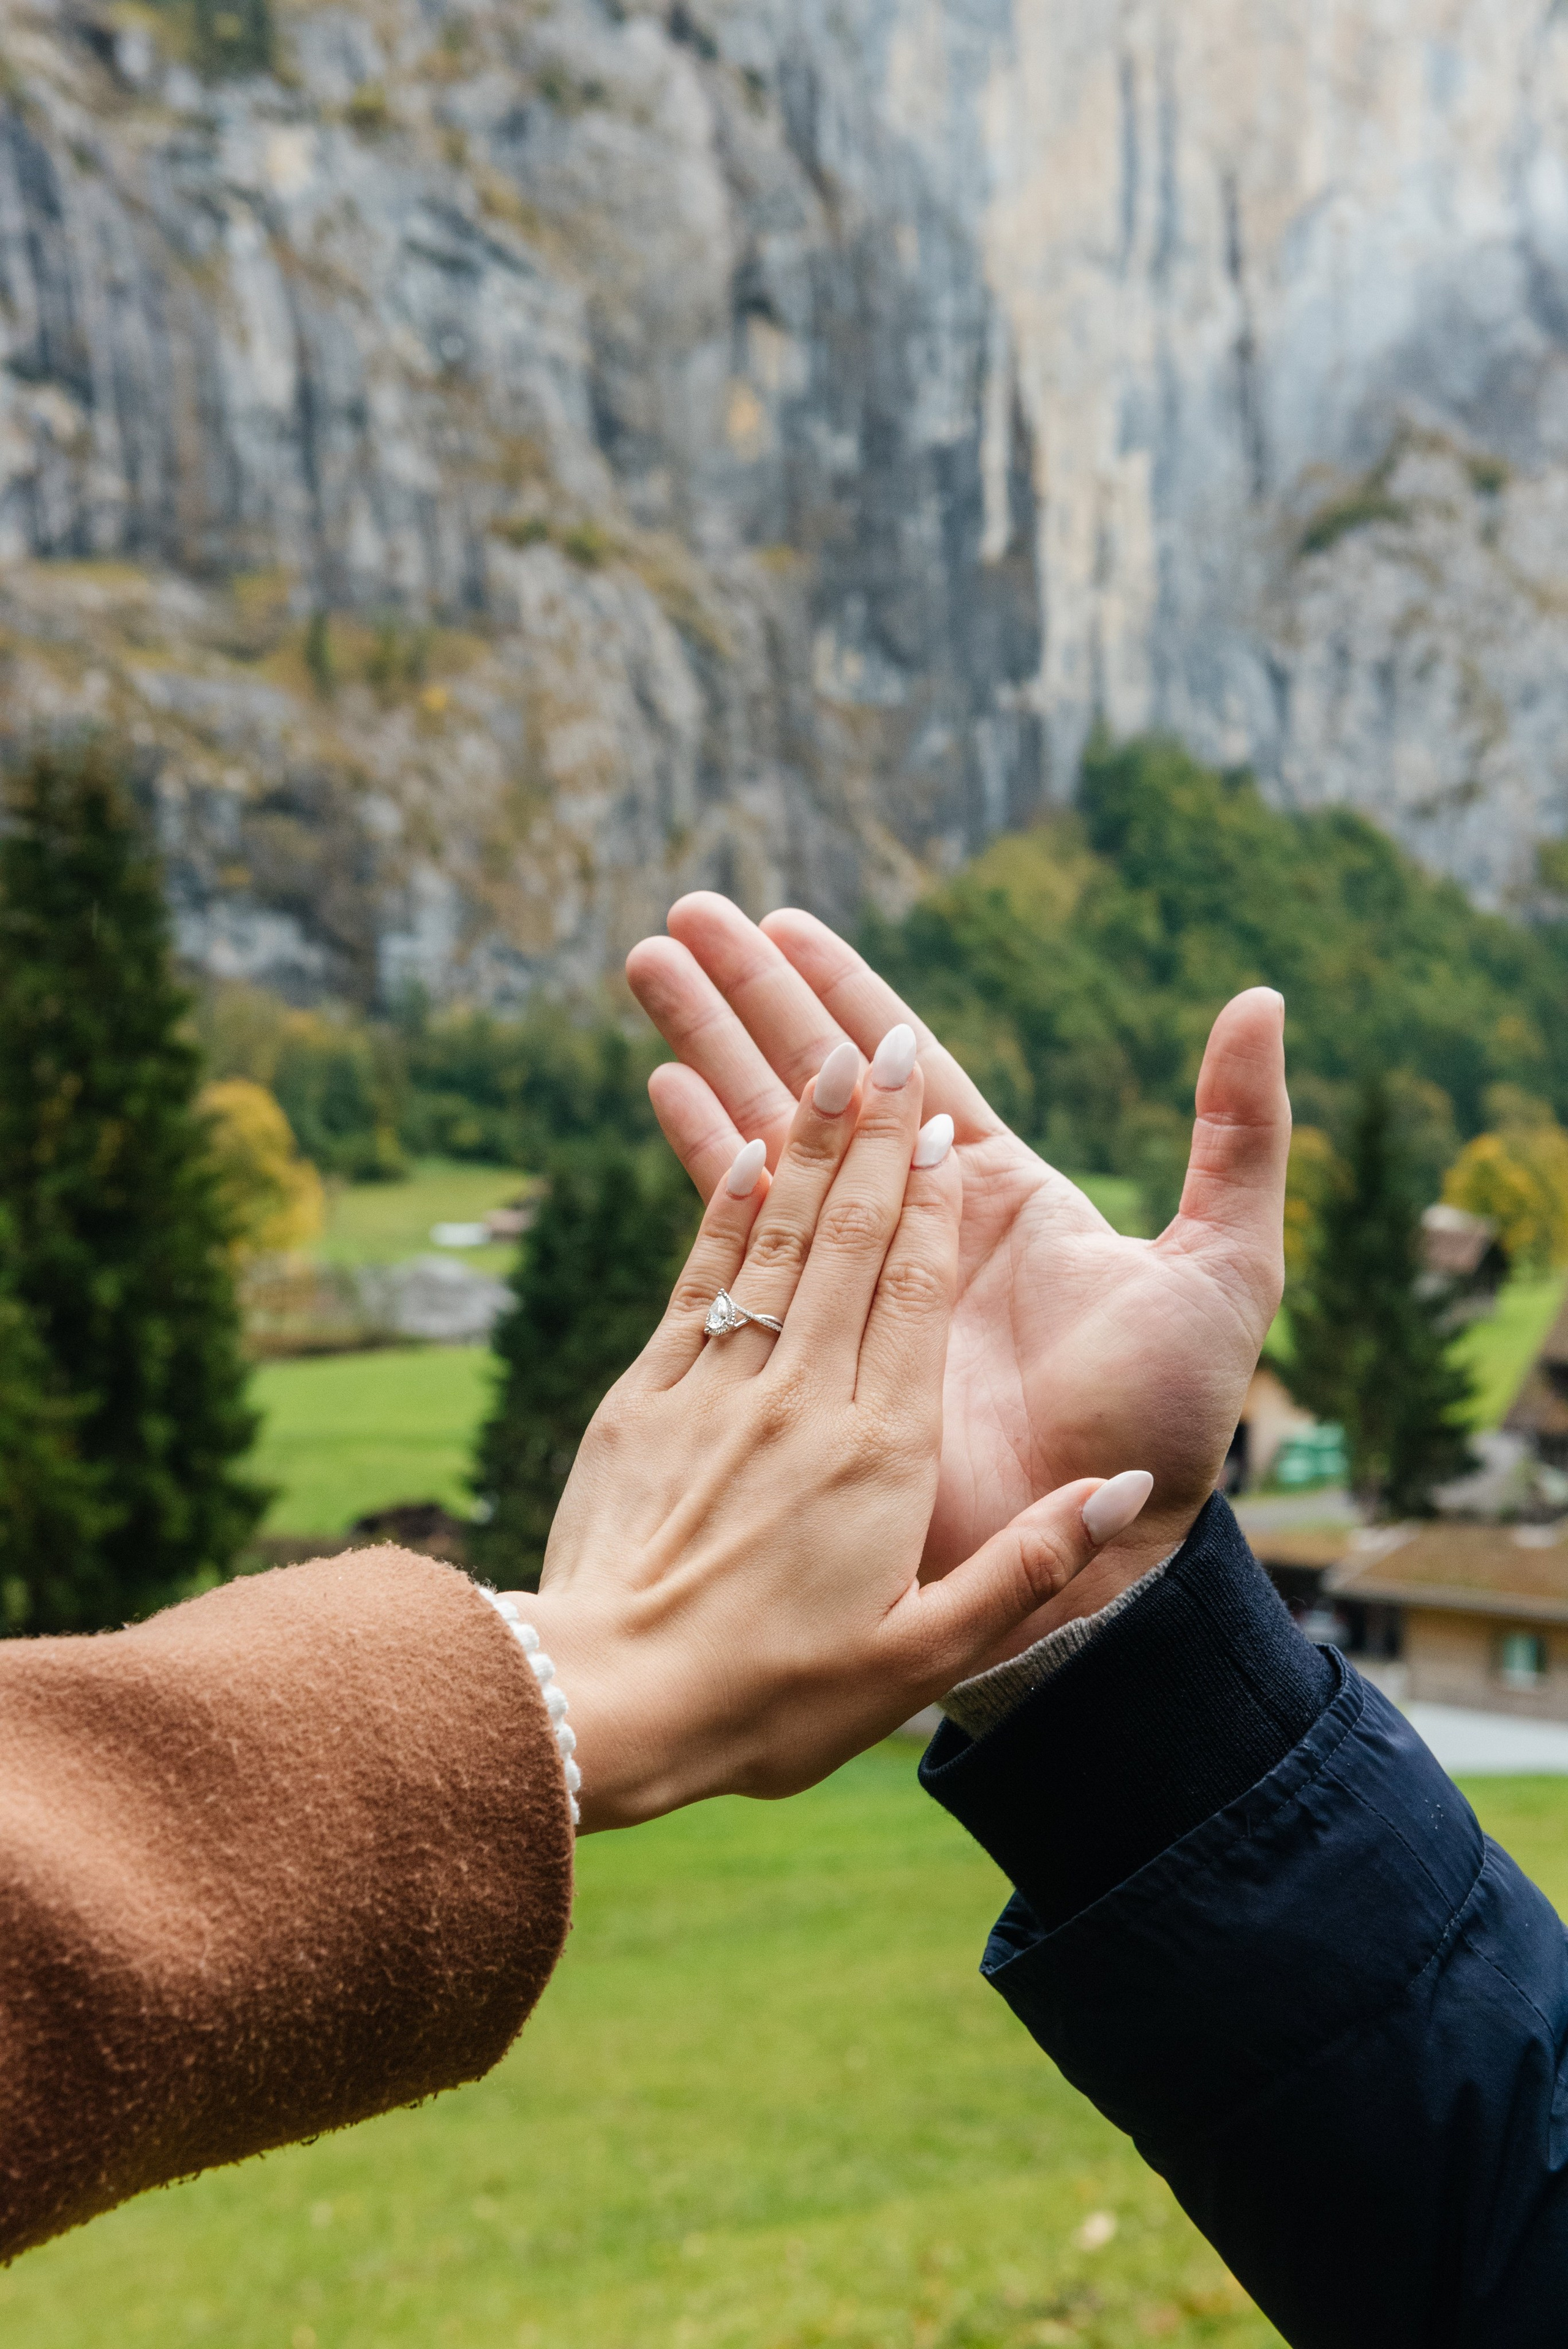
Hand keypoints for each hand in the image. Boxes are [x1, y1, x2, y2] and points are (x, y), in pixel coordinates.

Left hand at [509, 1031, 1152, 1828]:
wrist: (605, 1709)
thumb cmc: (769, 1699)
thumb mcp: (920, 1659)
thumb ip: (1027, 1569)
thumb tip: (1123, 1496)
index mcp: (881, 1454)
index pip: (917, 1293)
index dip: (934, 1197)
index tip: (942, 1116)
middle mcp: (802, 1401)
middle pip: (850, 1239)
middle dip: (874, 1133)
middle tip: (888, 1041)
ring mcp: (716, 1391)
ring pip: (774, 1238)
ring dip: (803, 1140)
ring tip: (823, 1053)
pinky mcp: (641, 1400)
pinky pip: (698, 1280)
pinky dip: (721, 1207)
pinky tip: (739, 1148)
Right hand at [625, 895, 1288, 1640]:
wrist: (1094, 1552)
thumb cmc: (1167, 1422)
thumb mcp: (1223, 1267)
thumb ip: (1235, 1134)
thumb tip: (1259, 997)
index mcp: (993, 1188)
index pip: (907, 1066)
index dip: (842, 990)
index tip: (783, 922)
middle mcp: (914, 1219)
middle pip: (817, 1080)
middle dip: (751, 995)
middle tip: (686, 917)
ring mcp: (855, 1276)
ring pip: (767, 1135)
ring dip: (707, 1049)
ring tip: (649, 965)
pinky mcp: (813, 1341)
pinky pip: (745, 1233)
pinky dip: (707, 1160)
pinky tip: (664, 1089)